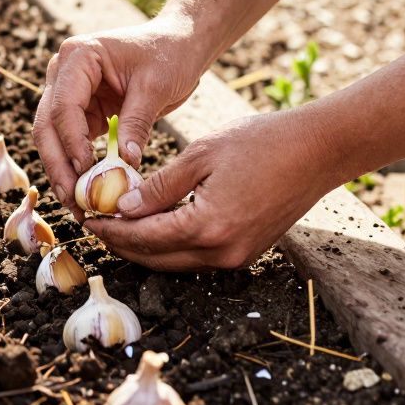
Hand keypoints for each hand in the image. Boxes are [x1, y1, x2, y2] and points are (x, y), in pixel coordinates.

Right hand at [34, 14, 206, 216]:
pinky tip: (85, 191)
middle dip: (58, 164)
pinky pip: (70, 142)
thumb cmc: (169, 55)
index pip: (64, 105)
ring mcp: (67, 91)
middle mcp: (63, 72)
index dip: (72, 141)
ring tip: (76, 204)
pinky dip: (75, 166)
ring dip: (62, 171)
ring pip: (52, 138)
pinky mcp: (80, 111)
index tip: (86, 171)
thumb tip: (125, 164)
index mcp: (78, 56)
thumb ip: (136, 123)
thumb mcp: (155, 87)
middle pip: (47, 124)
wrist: (178, 46)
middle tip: (72, 199)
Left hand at [84, 109, 338, 270]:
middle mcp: (223, 252)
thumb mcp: (200, 155)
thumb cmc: (261, 142)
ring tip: (117, 225)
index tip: (86, 218)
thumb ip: (158, 186)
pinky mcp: (246, 252)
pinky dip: (170, 244)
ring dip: (145, 247)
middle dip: (122, 244)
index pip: (144, 238)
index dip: (111, 230)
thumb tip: (121, 208)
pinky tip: (153, 224)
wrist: (318, 150)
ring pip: (176, 262)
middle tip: (95, 225)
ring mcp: (238, 257)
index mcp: (208, 227)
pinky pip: (197, 256)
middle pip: (157, 259)